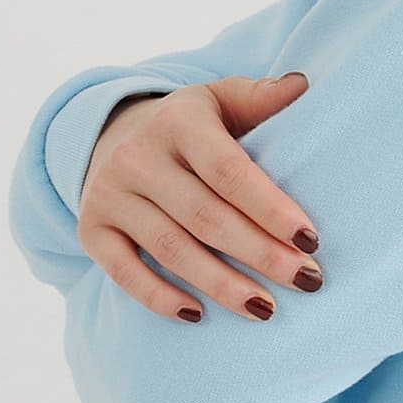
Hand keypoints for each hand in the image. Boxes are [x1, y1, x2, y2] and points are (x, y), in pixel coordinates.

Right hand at [77, 75, 323, 322]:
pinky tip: (199, 316)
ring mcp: (109, 194)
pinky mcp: (91, 229)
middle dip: (261, 254)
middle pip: (206, 217)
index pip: (229, 171)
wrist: (113, 133)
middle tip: (307, 281)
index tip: (311, 241)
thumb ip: (262, 97)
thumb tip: (302, 86)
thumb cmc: (192, 124)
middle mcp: (138, 157)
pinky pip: (123, 272)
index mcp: (179, 122)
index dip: (270, 208)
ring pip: (171, 249)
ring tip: (266, 309)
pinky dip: (159, 298)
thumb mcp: (222, 99)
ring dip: (222, 285)